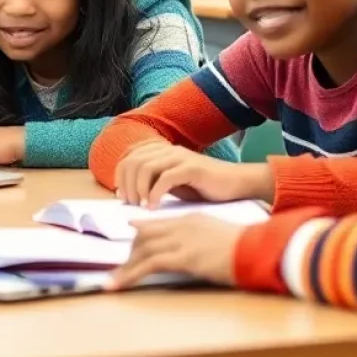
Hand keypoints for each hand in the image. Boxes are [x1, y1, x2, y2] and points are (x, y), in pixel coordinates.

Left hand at [106, 215, 244, 289]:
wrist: (258, 249)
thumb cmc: (247, 248)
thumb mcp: (220, 236)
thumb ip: (202, 237)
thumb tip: (196, 249)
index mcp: (191, 220)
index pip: (158, 226)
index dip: (141, 235)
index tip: (130, 242)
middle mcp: (182, 226)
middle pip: (145, 236)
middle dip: (131, 254)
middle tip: (120, 270)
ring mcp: (182, 240)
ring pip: (143, 250)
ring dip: (125, 268)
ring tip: (112, 282)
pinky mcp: (183, 257)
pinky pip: (149, 264)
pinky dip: (130, 275)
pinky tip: (119, 284)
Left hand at [116, 141, 273, 207]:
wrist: (236, 184)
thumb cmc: (203, 187)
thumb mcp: (171, 184)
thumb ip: (151, 183)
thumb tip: (126, 194)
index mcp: (161, 150)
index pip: (129, 156)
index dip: (120, 175)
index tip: (122, 196)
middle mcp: (168, 149)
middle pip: (133, 161)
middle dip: (127, 185)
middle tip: (130, 205)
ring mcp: (180, 157)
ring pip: (145, 167)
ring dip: (138, 189)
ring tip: (141, 207)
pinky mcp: (192, 168)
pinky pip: (165, 178)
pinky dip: (154, 194)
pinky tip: (153, 207)